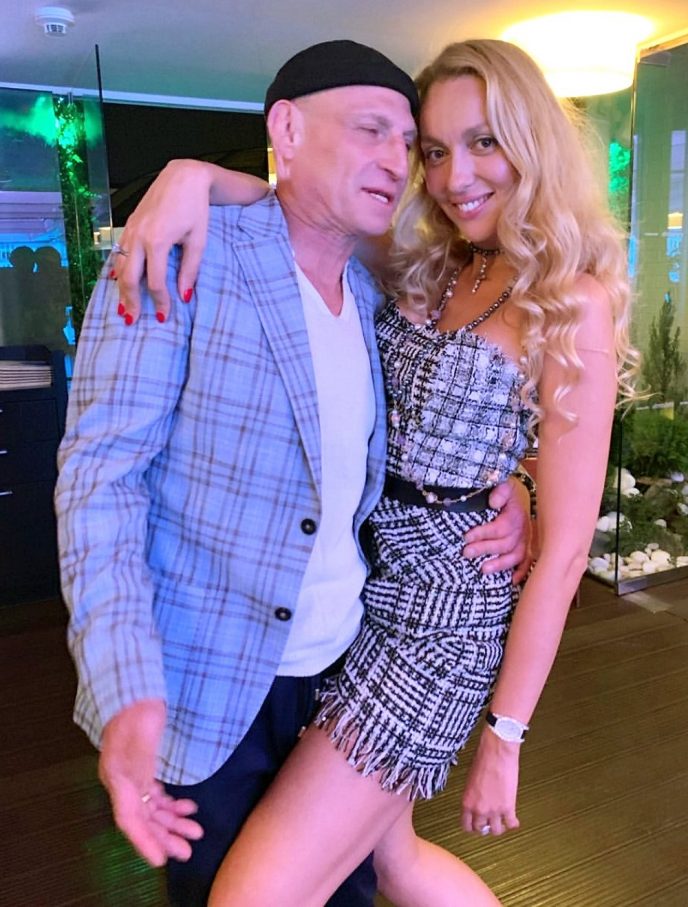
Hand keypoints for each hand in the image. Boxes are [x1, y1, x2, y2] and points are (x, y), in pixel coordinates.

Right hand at [99, 699, 202, 865]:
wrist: (135, 686)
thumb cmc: (139, 709)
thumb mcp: (143, 739)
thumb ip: (143, 769)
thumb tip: (147, 798)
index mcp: (117, 776)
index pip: (130, 819)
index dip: (145, 841)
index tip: (162, 859)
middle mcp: (122, 780)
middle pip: (142, 818)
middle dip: (164, 836)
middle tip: (187, 850)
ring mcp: (131, 774)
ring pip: (151, 808)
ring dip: (171, 822)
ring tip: (195, 831)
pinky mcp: (142, 766)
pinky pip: (155, 794)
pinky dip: (170, 804)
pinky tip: (186, 808)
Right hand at [113, 160, 213, 323]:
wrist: (183, 177)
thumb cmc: (195, 208)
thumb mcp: (198, 241)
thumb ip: (190, 270)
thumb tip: (184, 296)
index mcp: (157, 241)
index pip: (155, 282)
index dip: (159, 301)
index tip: (163, 316)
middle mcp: (139, 236)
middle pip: (129, 278)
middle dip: (130, 302)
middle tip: (132, 321)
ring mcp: (131, 229)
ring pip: (119, 266)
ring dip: (120, 289)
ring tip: (122, 307)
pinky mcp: (129, 224)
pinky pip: (118, 253)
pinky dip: (116, 270)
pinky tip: (116, 282)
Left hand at [461, 728, 520, 836]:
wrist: (497, 751)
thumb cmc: (483, 758)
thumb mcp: (470, 779)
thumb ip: (472, 795)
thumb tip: (476, 801)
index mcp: (467, 801)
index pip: (465, 825)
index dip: (471, 827)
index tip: (474, 826)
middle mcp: (479, 808)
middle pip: (480, 829)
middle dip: (484, 827)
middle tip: (488, 823)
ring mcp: (494, 810)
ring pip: (496, 831)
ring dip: (498, 827)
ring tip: (501, 821)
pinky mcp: (508, 807)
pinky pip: (511, 824)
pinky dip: (513, 824)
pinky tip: (513, 819)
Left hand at [463, 477, 533, 580]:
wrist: (516, 495)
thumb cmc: (503, 493)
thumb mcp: (502, 485)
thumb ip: (499, 491)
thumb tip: (493, 502)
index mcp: (515, 514)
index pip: (501, 527)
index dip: (484, 532)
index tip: (467, 537)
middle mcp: (522, 529)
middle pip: (505, 543)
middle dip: (485, 548)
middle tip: (466, 552)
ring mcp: (525, 540)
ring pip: (515, 555)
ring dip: (500, 564)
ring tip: (483, 569)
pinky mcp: (526, 548)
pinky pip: (526, 563)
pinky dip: (521, 572)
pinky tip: (512, 581)